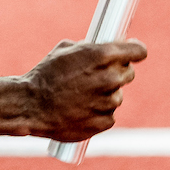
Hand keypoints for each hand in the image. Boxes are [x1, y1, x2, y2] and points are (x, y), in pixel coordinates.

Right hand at [22, 38, 146, 141]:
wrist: (30, 106)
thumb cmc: (44, 75)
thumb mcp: (64, 51)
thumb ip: (90, 48)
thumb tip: (108, 46)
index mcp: (101, 55)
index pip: (138, 51)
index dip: (135, 50)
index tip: (133, 52)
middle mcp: (109, 78)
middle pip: (129, 73)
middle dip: (116, 72)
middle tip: (98, 74)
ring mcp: (108, 102)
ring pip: (117, 95)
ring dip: (105, 94)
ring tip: (80, 95)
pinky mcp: (104, 122)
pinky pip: (108, 114)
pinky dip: (97, 112)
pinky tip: (79, 109)